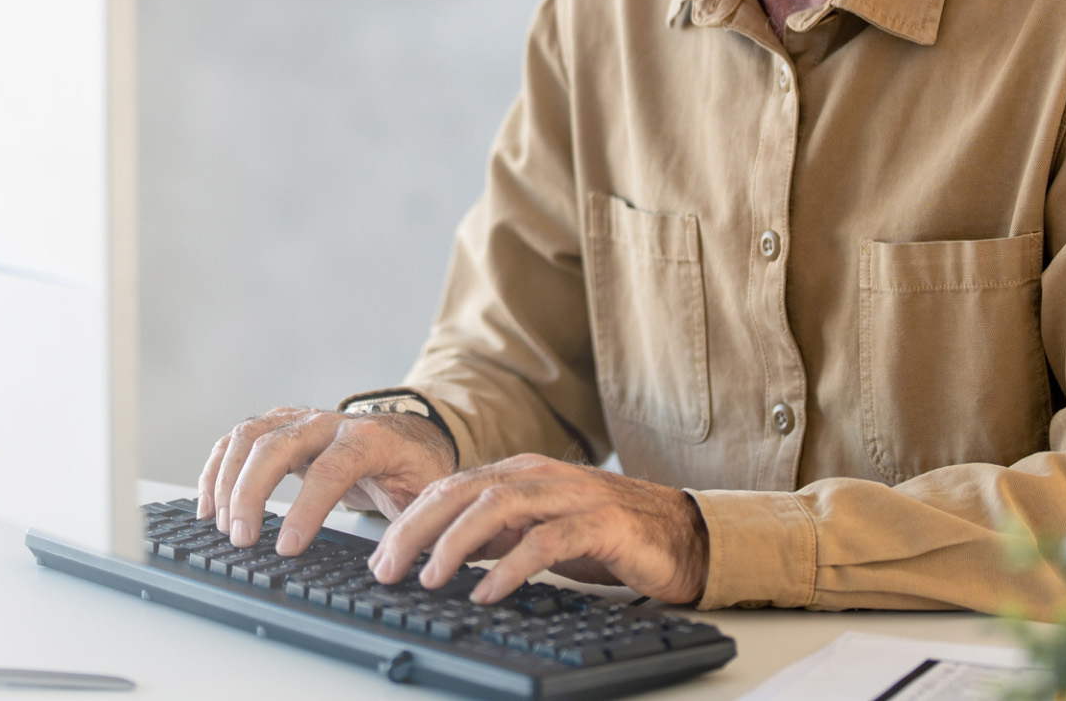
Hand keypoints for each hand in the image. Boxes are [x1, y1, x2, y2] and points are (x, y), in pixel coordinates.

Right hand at [195, 406, 457, 555]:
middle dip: (250, 493)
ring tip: (222, 524)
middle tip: (240, 538)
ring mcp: (299, 419)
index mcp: (369, 439)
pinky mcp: (278, 425)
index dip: (305, 510)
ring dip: (227, 481)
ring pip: (248, 436)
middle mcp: (328, 422)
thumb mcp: (425, 497)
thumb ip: (411, 527)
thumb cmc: (414, 469)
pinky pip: (236, 440)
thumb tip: (388, 568)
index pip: (330, 469)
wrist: (410, 434)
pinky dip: (216, 470)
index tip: (286, 548)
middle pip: (275, 445)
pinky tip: (208, 503)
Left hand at [368, 453, 708, 604]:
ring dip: (455, 543)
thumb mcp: (540, 530)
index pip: (449, 488)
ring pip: (496, 507)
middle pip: (461, 492)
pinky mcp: (602, 524)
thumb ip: (497, 533)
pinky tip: (487, 591)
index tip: (380, 556)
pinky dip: (511, 567)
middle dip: (416, 530)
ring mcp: (572, 496)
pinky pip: (546, 541)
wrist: (686, 537)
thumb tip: (442, 553)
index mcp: (520, 473)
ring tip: (429, 577)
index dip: (409, 520)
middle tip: (387, 568)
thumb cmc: (610, 536)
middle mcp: (541, 476)